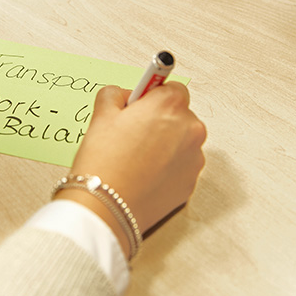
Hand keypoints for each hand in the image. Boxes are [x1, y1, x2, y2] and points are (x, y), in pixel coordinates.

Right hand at [56, 83, 205, 257]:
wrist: (106, 207)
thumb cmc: (104, 162)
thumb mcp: (101, 114)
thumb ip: (116, 94)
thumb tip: (125, 95)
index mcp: (170, 105)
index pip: (172, 87)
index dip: (152, 96)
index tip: (142, 103)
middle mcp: (190, 128)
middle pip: (179, 114)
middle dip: (160, 120)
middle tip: (132, 133)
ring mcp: (194, 158)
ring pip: (181, 141)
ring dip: (166, 144)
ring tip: (136, 157)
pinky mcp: (191, 183)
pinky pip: (181, 166)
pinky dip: (167, 166)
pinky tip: (144, 173)